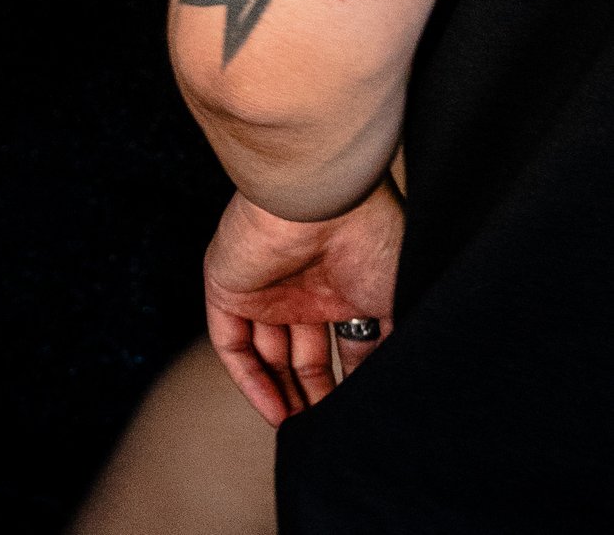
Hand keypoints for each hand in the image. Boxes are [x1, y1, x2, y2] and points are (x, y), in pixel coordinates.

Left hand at [203, 184, 402, 425]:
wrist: (319, 194)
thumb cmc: (371, 234)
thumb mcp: (401, 296)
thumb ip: (397, 341)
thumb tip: (403, 387)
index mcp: (349, 284)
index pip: (349, 345)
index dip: (356, 384)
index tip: (366, 421)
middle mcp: (306, 287)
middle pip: (306, 355)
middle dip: (318, 396)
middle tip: (331, 436)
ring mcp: (266, 287)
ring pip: (268, 353)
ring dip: (285, 395)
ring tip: (305, 437)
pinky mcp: (228, 285)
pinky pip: (231, 343)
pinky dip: (250, 381)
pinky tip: (277, 416)